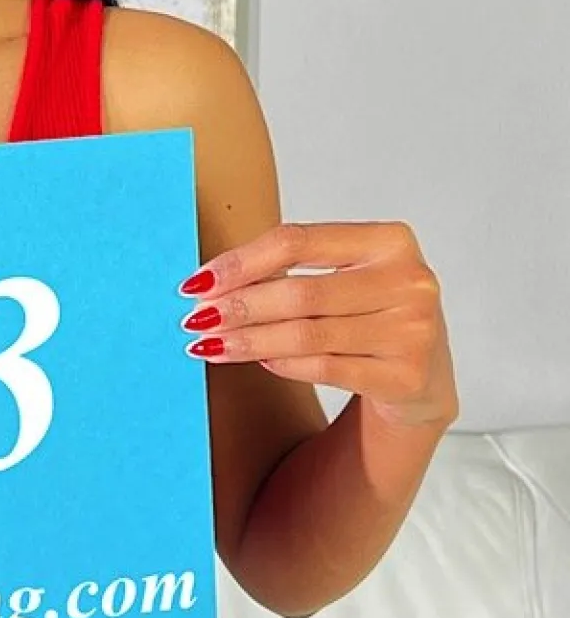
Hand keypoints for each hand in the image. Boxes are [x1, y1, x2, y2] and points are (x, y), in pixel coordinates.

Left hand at [179, 221, 457, 431]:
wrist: (423, 375)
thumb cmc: (366, 312)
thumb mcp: (345, 275)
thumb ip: (291, 267)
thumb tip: (207, 282)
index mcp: (390, 241)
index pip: (297, 242)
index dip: (240, 262)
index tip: (196, 282)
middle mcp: (410, 282)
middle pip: (299, 293)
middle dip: (237, 307)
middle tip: (194, 319)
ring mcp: (414, 332)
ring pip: (306, 335)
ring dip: (248, 341)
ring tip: (209, 344)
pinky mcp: (408, 377)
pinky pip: (325, 368)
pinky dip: (282, 363)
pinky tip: (256, 359)